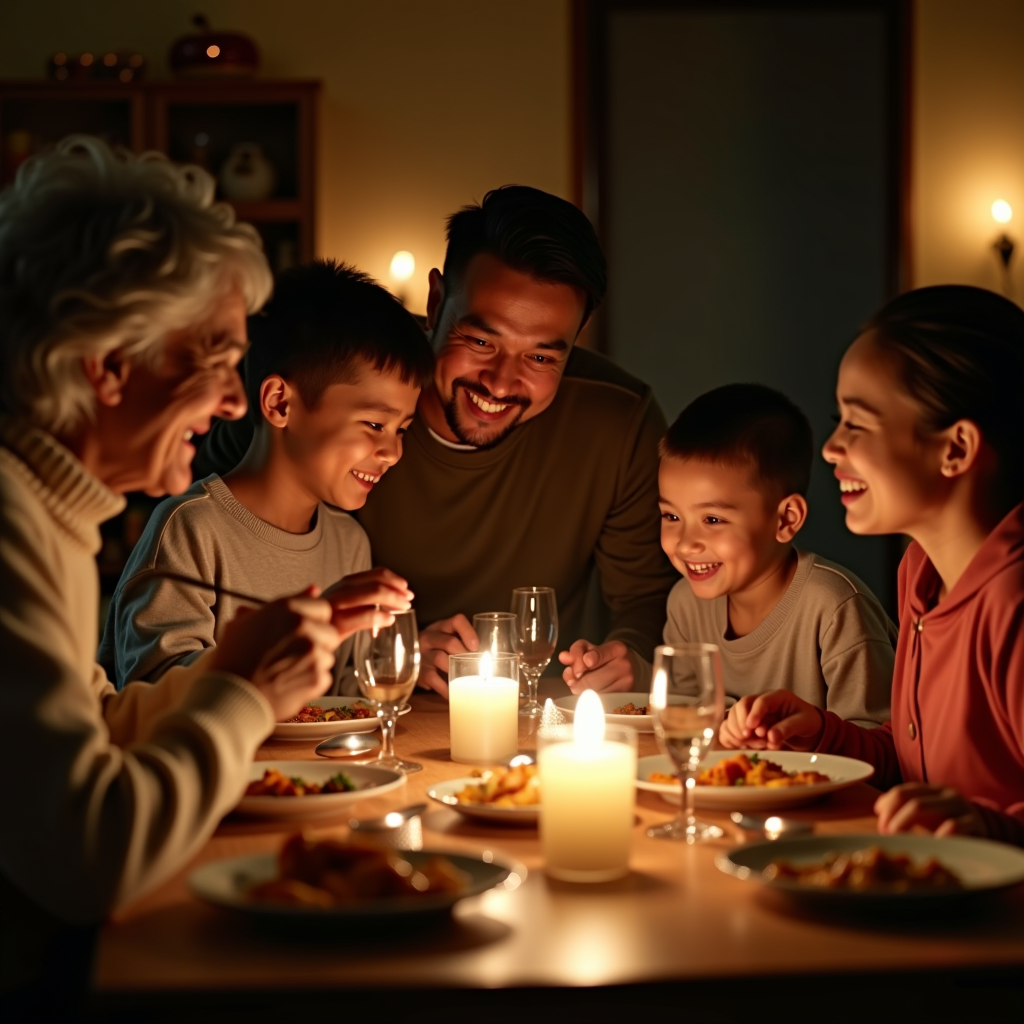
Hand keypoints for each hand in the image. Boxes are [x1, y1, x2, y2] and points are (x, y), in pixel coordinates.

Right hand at [209, 587, 340, 720]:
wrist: (227, 697)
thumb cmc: (232, 660)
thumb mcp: (245, 623)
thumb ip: (283, 606)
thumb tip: (313, 588)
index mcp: (287, 609)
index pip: (322, 608)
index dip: (312, 620)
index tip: (302, 631)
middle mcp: (304, 627)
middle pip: (329, 632)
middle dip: (316, 642)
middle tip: (292, 654)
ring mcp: (314, 653)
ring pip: (328, 655)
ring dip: (313, 663)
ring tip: (285, 671)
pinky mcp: (318, 678)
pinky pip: (324, 677)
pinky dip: (311, 682)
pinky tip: (288, 684)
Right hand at [323, 567, 412, 641]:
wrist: (290, 645)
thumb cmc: (317, 631)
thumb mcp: (338, 614)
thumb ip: (358, 608)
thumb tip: (388, 610)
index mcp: (339, 588)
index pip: (371, 575)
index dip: (391, 579)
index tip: (404, 587)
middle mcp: (335, 593)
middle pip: (372, 581)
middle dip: (395, 588)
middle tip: (409, 597)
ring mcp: (334, 608)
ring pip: (369, 593)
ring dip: (392, 598)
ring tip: (404, 606)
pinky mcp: (334, 626)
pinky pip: (362, 616)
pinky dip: (379, 616)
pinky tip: (389, 620)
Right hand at [417, 613, 477, 698]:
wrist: (410, 657)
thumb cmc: (439, 648)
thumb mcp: (448, 638)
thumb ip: (463, 643)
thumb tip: (489, 657)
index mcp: (442, 626)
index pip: (457, 621)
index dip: (468, 632)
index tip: (476, 646)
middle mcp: (430, 637)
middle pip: (450, 642)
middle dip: (464, 655)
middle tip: (475, 665)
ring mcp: (423, 654)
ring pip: (440, 658)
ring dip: (455, 669)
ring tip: (467, 678)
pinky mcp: (419, 670)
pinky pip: (433, 679)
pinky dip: (445, 688)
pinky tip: (454, 693)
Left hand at [558, 639, 634, 693]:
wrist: (630, 666)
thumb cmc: (604, 656)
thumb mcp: (590, 648)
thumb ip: (576, 651)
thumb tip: (564, 657)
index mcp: (617, 649)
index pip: (598, 655)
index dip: (585, 662)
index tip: (581, 666)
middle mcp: (625, 666)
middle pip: (591, 681)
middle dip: (577, 682)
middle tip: (573, 681)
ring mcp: (627, 684)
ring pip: (594, 694)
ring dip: (582, 692)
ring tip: (582, 686)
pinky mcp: (624, 698)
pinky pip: (600, 704)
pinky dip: (591, 700)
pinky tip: (590, 694)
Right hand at [718, 691, 822, 750]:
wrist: (807, 731)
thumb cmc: (807, 722)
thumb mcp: (803, 723)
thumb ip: (787, 728)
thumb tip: (770, 737)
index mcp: (776, 697)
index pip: (760, 701)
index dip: (754, 714)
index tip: (751, 729)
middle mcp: (760, 702)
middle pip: (740, 707)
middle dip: (741, 724)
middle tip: (749, 738)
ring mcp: (751, 713)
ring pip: (732, 717)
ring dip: (738, 733)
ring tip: (752, 744)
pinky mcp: (747, 725)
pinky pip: (730, 729)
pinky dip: (732, 738)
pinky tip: (742, 746)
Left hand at [875, 783, 986, 837]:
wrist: (985, 831)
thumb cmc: (948, 823)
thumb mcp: (926, 815)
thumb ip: (903, 809)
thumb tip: (879, 808)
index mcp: (930, 790)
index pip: (902, 791)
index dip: (887, 807)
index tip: (880, 824)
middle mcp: (944, 793)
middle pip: (911, 800)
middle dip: (894, 817)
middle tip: (886, 834)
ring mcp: (959, 806)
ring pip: (926, 807)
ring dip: (906, 822)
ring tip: (899, 838)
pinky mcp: (975, 822)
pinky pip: (955, 825)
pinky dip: (939, 834)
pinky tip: (931, 844)